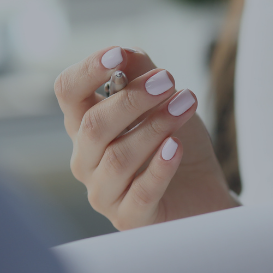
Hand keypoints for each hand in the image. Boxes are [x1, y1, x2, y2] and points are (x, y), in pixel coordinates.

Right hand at [54, 46, 237, 229]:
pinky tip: (176, 146)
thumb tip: (124, 54)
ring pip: (118, 157)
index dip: (88, 70)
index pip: (68, 92)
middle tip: (169, 80)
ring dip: (155, 127)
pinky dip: (159, 167)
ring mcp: (103, 193)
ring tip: (187, 105)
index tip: (118, 54)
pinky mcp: (129, 219)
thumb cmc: (177, 146)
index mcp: (85, 127)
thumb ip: (140, 75)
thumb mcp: (163, 103)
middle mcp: (86, 160)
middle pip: (93, 125)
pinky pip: (140, 192)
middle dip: (133, 99)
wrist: (204, 195)